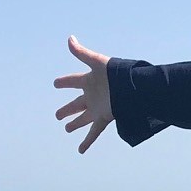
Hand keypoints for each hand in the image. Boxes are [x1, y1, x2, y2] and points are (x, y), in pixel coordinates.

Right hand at [53, 37, 113, 152]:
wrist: (135, 88)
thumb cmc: (116, 74)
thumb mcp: (96, 62)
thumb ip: (81, 53)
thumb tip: (69, 39)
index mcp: (89, 80)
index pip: (73, 80)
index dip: (64, 82)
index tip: (56, 83)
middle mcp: (93, 95)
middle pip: (77, 104)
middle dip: (67, 109)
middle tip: (58, 115)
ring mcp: (98, 108)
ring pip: (83, 119)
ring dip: (75, 124)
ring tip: (67, 129)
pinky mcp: (104, 118)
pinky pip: (93, 132)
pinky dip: (87, 142)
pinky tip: (80, 151)